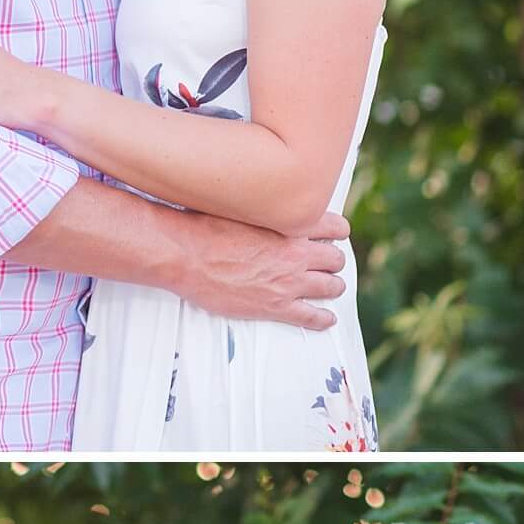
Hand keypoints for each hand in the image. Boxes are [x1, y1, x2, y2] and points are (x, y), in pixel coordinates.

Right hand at [177, 209, 348, 329]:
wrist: (186, 255)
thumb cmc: (205, 228)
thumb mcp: (242, 207)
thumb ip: (264, 209)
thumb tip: (266, 204)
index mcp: (290, 226)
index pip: (334, 227)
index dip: (337, 232)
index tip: (335, 235)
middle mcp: (296, 254)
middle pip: (335, 259)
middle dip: (333, 260)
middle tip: (327, 263)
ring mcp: (288, 282)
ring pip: (331, 286)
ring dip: (332, 286)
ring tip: (329, 287)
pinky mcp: (275, 306)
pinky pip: (311, 316)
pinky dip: (323, 319)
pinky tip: (326, 319)